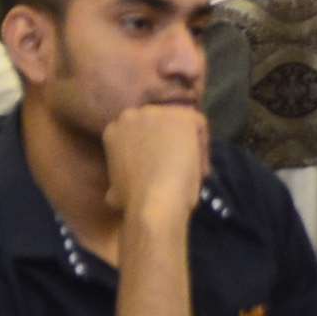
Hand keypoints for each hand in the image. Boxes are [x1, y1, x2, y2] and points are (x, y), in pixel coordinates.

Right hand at [103, 104, 210, 246]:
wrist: (154, 204)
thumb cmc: (135, 202)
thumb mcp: (114, 191)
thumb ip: (118, 180)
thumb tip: (115, 192)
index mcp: (114, 130)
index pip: (140, 132)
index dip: (153, 151)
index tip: (161, 170)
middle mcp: (132, 115)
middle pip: (159, 125)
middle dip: (170, 143)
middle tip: (179, 168)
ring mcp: (157, 112)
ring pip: (180, 124)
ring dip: (188, 145)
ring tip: (192, 171)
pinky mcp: (181, 115)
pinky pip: (198, 125)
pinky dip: (203, 146)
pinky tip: (200, 168)